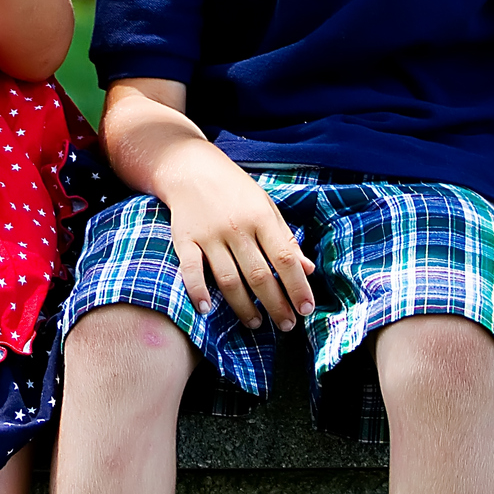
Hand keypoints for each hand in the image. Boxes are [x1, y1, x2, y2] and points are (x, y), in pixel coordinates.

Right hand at [152, 144, 316, 331]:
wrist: (191, 168)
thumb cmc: (235, 190)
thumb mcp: (266, 206)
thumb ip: (285, 239)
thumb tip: (308, 269)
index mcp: (261, 217)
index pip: (284, 258)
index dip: (298, 286)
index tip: (306, 309)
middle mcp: (236, 228)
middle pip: (259, 275)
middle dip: (276, 304)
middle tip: (286, 325)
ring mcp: (209, 235)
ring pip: (229, 279)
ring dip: (244, 307)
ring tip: (256, 324)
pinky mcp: (184, 240)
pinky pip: (190, 270)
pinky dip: (197, 291)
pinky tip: (206, 310)